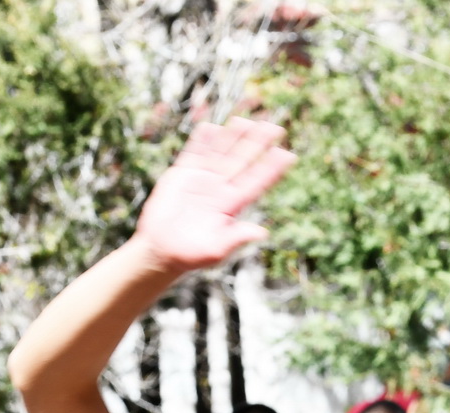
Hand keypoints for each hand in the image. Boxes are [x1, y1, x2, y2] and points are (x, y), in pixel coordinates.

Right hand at [136, 119, 295, 275]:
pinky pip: (194, 153)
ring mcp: (202, 180)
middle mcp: (220, 190)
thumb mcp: (217, 250)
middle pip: (242, 161)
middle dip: (257, 144)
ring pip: (221, 153)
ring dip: (233, 137)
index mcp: (232, 206)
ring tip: (246, 120)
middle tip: (274, 127)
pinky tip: (211, 127)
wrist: (162, 249)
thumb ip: (237, 238)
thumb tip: (262, 232)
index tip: (288, 155)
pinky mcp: (182, 175)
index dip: (271, 168)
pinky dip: (201, 140)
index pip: (256, 182)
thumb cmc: (190, 255)